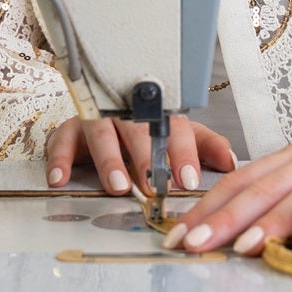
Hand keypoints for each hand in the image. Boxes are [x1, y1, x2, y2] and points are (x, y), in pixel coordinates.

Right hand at [45, 114, 236, 196]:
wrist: (102, 106)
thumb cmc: (147, 129)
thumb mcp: (180, 134)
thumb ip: (205, 147)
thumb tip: (232, 162)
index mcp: (157, 113)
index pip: (173, 128)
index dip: (182, 154)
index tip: (188, 179)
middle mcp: (127, 113)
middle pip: (137, 129)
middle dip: (146, 157)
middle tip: (152, 183)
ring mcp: (97, 119)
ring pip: (101, 133)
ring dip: (109, 159)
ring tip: (118, 185)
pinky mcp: (69, 130)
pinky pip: (61, 141)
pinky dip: (59, 159)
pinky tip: (60, 178)